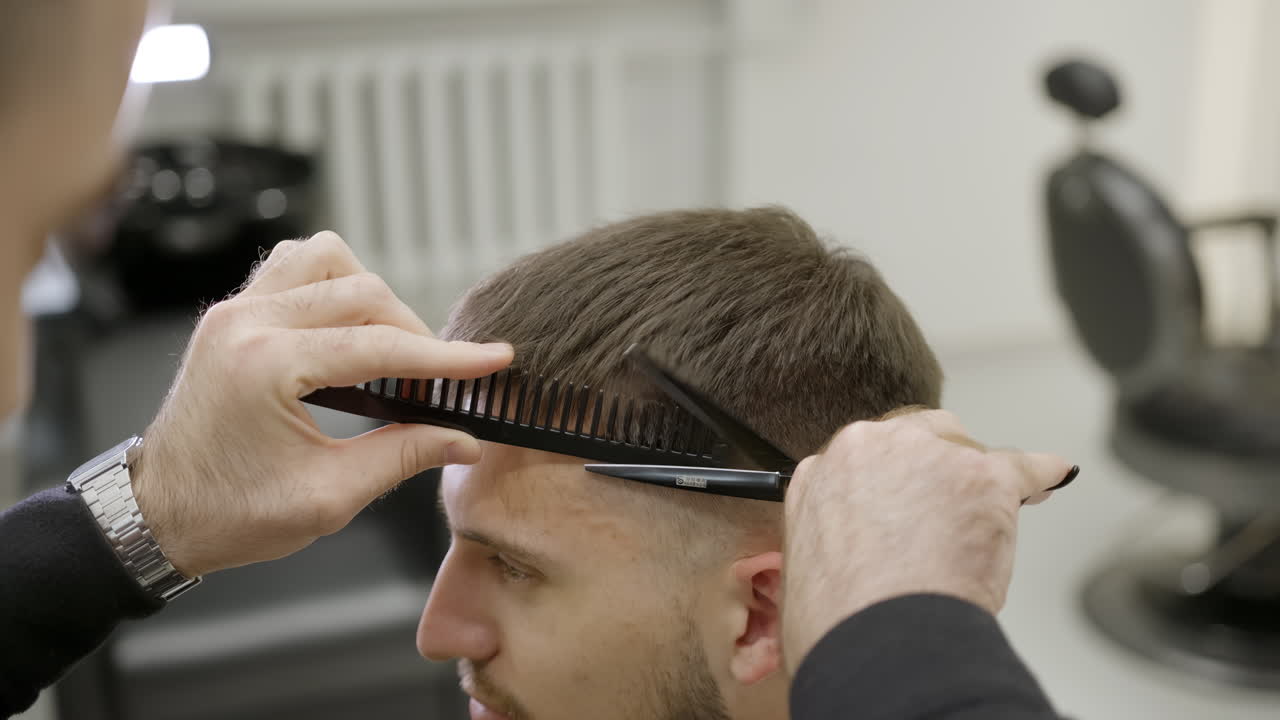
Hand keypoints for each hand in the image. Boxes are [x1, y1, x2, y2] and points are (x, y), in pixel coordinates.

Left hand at [130, 231, 513, 576]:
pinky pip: (292, 267)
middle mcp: (247, 323)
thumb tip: (464, 439)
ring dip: (369, 293)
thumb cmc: (228, 514)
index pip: (379, 345)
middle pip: (361, 291)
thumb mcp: (327, 498)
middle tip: (438, 377)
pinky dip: (331, 286)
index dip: (445, 356)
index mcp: (266, 367)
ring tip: (388, 343)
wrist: (155, 514)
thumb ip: (402, 456)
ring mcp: (234, 311)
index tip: (492, 360)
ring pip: (325, 259)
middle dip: (413, 330)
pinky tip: (347, 327)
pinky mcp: (231, 314)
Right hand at [780, 408, 1074, 673]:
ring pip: (967, 451)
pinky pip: (1023, 466)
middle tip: (949, 511)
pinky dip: (1037, 476)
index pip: (867, 457)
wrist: (877, 638)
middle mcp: (866, 449)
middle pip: (919, 437)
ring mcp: (925, 456)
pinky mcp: (980, 475)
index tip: (909, 500)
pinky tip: (1048, 479)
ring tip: (988, 522)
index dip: (896, 481)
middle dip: (937, 470)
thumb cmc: (841, 622)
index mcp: (819, 475)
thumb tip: (866, 557)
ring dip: (978, 482)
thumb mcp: (809, 569)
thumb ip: (837, 540)